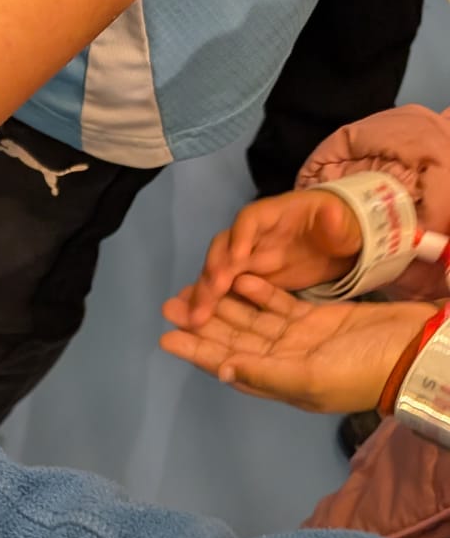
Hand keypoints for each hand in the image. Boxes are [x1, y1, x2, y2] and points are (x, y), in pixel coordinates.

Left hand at [160, 274, 434, 412]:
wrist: (414, 349)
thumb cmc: (363, 370)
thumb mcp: (311, 379)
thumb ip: (266, 374)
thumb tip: (223, 371)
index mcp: (277, 380)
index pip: (228, 363)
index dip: (198, 351)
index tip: (166, 338)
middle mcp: (283, 360)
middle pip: (234, 339)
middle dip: (203, 322)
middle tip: (171, 304)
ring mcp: (300, 338)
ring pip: (253, 319)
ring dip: (226, 304)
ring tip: (196, 287)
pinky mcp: (317, 317)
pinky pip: (280, 303)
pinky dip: (260, 292)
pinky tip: (239, 277)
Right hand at [178, 190, 360, 326]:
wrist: (336, 246)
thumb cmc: (339, 230)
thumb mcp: (344, 225)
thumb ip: (336, 222)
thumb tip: (332, 214)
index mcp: (272, 214)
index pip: (249, 220)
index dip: (241, 237)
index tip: (237, 257)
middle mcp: (249, 235)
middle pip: (224, 249)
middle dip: (214, 270)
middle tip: (209, 294)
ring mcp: (243, 258)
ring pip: (216, 273)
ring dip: (203, 294)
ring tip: (192, 316)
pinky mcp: (243, 280)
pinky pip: (221, 293)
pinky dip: (208, 305)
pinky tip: (195, 322)